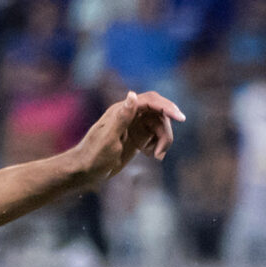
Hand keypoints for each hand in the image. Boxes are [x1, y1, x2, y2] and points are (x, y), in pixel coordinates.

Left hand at [70, 90, 184, 186]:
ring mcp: (134, 126)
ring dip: (163, 140)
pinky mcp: (137, 138)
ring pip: (160, 126)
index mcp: (122, 110)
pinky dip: (158, 145)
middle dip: (165, 131)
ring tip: (156, 156)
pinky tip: (151, 155)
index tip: (181, 118)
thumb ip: (122, 117)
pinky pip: (156, 136)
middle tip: (161, 152)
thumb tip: (132, 95)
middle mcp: (130, 114)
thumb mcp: (109, 138)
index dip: (167, 107)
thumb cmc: (93, 156)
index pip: (151, 101)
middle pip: (159, 114)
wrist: (84, 172)